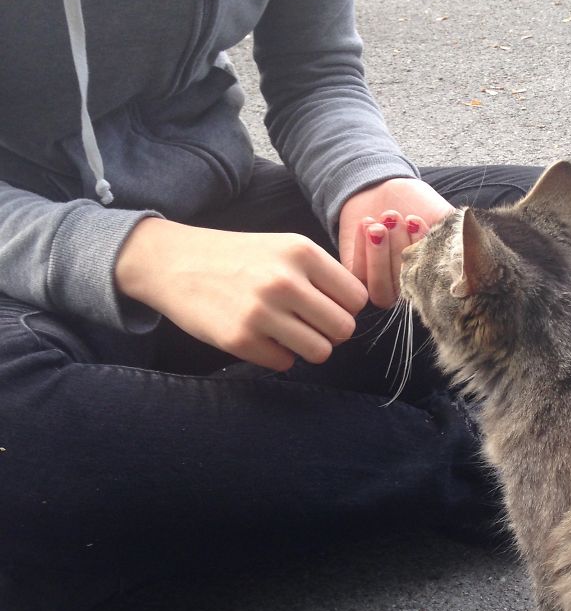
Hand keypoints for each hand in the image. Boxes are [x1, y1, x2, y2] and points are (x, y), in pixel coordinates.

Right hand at [115, 218, 367, 370]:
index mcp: (302, 252)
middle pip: (343, 329)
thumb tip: (355, 310)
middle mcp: (285, 280)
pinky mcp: (240, 339)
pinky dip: (276, 355)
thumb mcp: (283, 247)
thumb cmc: (237, 258)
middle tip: (306, 324)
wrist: (173, 262)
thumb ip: (320, 274)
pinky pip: (285, 363)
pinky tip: (259, 336)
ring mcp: (262, 312)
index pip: (356, 298)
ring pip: (320, 352)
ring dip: (306, 347)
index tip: (325, 306)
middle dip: (329, 332)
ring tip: (286, 332)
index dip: (344, 307)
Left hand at [338, 177, 452, 306]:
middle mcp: (406, 286)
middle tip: (398, 218)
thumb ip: (457, 240)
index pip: (430, 289)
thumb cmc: (419, 203)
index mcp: (431, 278)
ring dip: (380, 257)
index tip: (420, 223)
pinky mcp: (356, 274)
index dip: (425, 261)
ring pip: (380, 291)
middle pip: (406, 291)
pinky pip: (358, 277)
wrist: (384, 185)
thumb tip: (466, 258)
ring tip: (383, 222)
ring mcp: (380, 283)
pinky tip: (368, 223)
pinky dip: (362, 250)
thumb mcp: (443, 217)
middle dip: (400, 252)